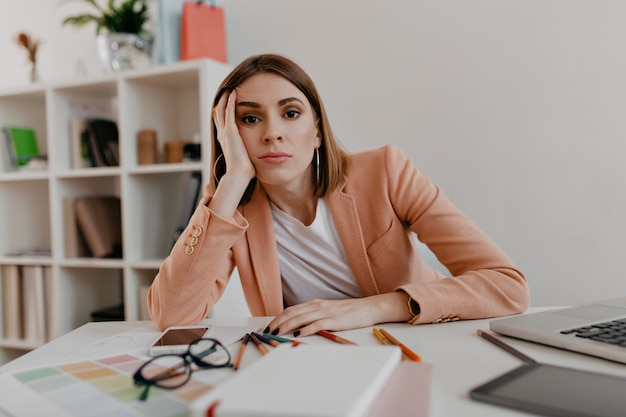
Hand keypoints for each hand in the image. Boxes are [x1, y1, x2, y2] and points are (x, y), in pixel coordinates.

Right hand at [212, 90, 254, 181]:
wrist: (239, 174)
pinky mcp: (230, 130)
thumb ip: (246, 155)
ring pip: (221, 110)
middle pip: (218, 114)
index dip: (223, 113)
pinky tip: (235, 93)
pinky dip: (231, 101)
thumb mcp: (244, 160)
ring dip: (225, 99)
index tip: (228, 105)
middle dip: (222, 103)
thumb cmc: (243, 171)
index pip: (222, 123)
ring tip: (230, 89)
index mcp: (226, 142)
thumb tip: (254, 160)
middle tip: (227, 93)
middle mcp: (223, 135)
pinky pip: (229, 111)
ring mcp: (225, 132)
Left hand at [266, 293, 412, 336]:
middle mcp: (318, 306)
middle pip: (293, 313)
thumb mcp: (328, 311)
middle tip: (267, 331)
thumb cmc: (349, 312)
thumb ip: (315, 316)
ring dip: (288, 326)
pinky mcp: (335, 320)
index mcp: (315, 304)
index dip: (278, 317)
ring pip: (302, 318)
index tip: (268, 326)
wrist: (368, 308)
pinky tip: (298, 334)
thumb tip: (298, 326)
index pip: (291, 310)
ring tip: (277, 333)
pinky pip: (317, 324)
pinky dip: (306, 329)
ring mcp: (326, 312)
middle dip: (278, 322)